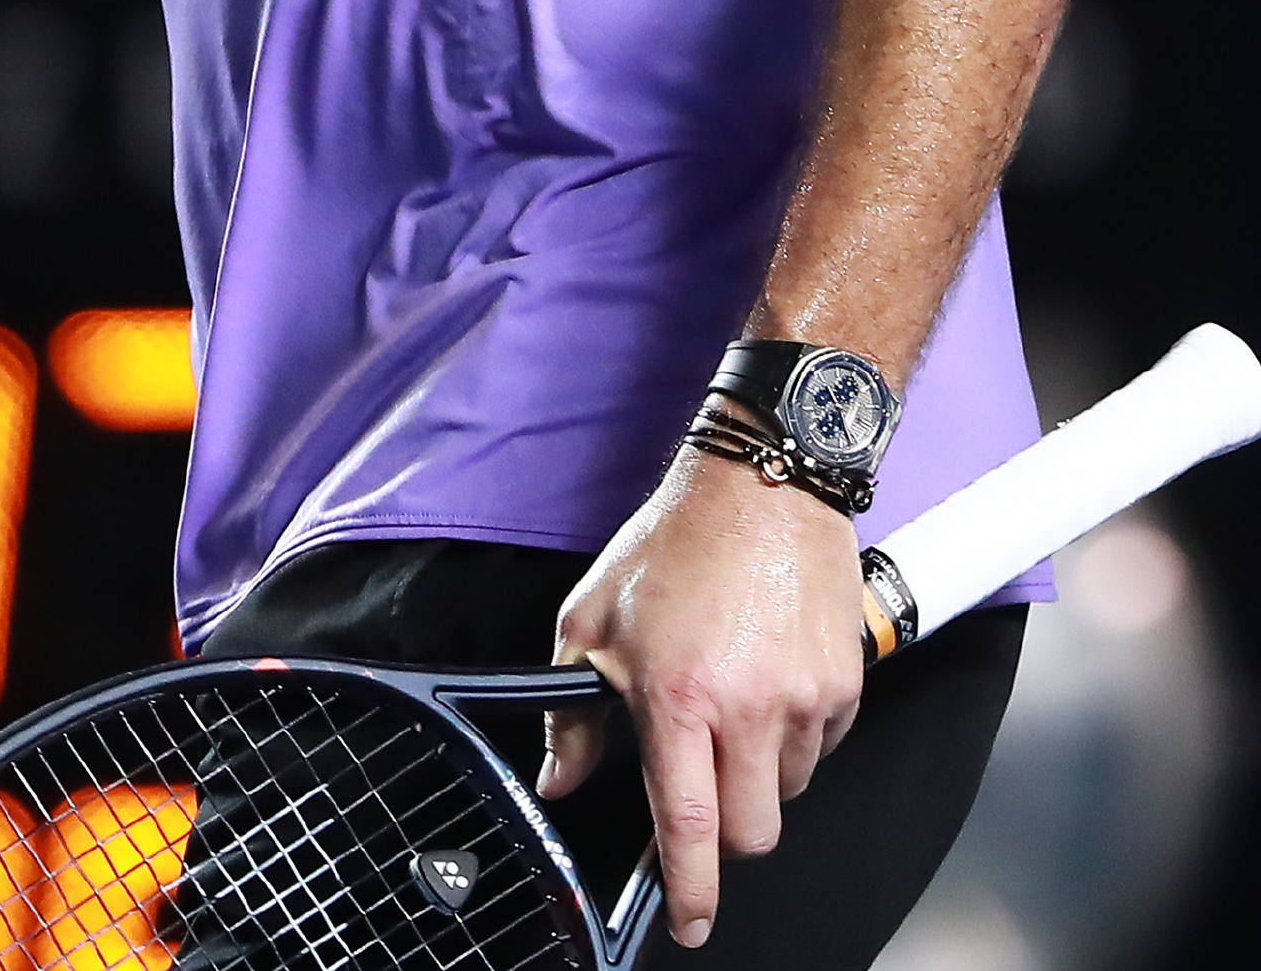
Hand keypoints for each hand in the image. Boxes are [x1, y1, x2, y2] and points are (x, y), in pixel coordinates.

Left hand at [539, 447, 865, 948]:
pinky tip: (768, 685)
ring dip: (758, 777)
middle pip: (750, 832)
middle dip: (724, 832)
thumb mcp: (594, 617)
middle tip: (701, 786)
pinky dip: (795, 739)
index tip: (689, 925)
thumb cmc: (675, 542)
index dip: (689, 891)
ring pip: (786, 792)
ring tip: (732, 709)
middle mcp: (748, 706)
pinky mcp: (845, 683)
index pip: (688, 825)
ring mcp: (805, 697)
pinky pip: (821, 749)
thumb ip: (571, 708)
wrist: (764, 479)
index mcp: (678, 696)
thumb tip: (559, 778)